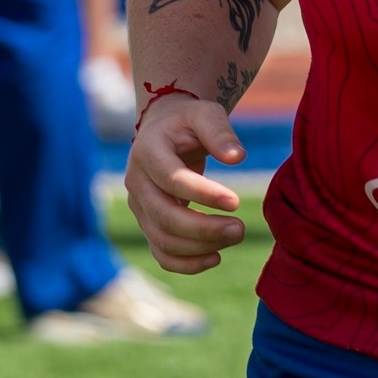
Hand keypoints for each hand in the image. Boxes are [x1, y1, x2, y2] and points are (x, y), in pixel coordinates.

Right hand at [124, 94, 246, 273]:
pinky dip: (186, 263)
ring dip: (199, 247)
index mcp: (148, 151)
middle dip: (204, 228)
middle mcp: (136, 182)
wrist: (164, 129)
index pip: (172, 180)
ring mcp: (139, 206)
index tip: (236, 201)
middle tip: (241, 229)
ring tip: (236, 236)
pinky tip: (215, 258)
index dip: (203, 194)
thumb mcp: (206, 114)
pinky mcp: (147, 222)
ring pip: (162, 239)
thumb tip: (238, 157)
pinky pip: (161, 252)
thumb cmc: (189, 121)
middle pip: (164, 216)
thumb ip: (220, 132)